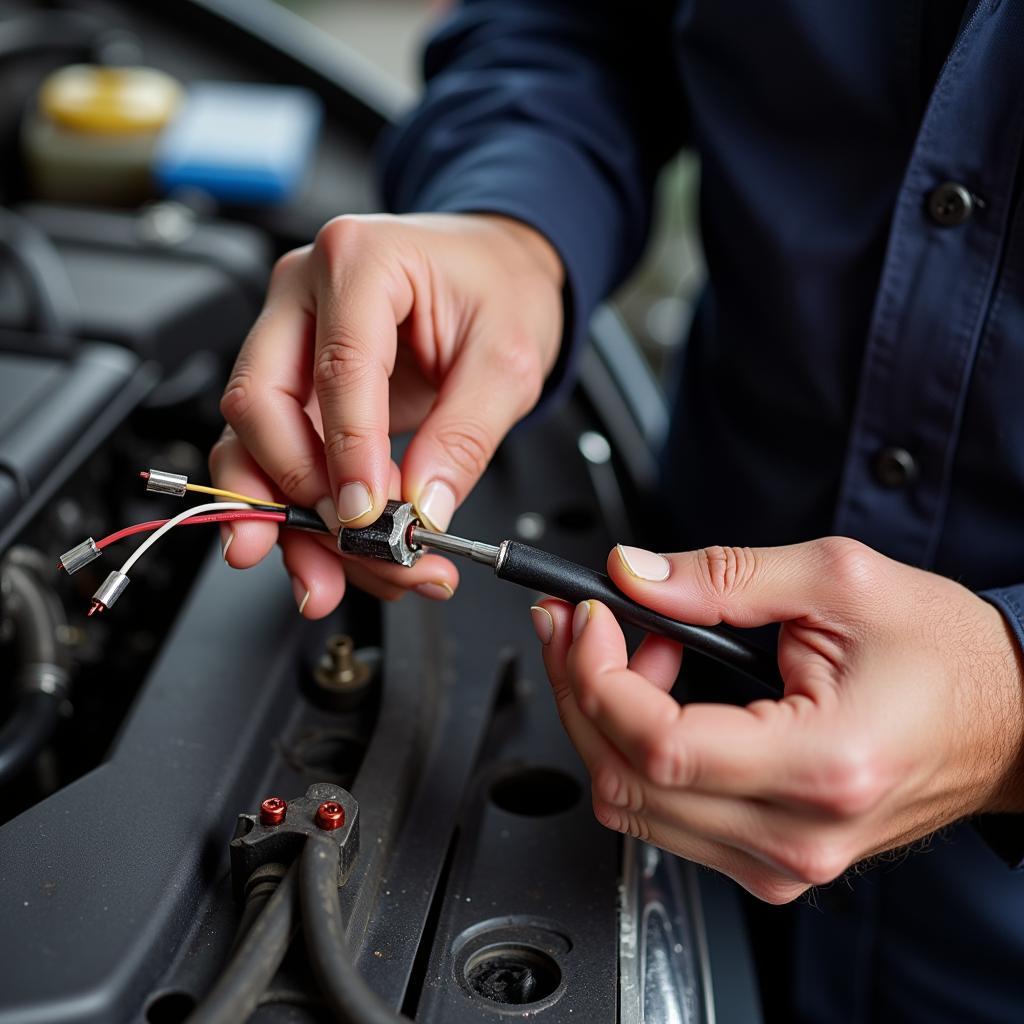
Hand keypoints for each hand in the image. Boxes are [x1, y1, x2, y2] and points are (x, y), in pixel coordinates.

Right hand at [210, 213, 563, 615]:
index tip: (370, 518)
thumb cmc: (498, 289)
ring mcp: (288, 337)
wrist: (495, 267)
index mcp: (360, 260)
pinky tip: (320, 556)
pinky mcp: (294, 381)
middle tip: (355, 548)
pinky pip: (276, 451)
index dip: (347, 454)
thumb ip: (464, 437)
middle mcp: (303, 293)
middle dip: (300, 493)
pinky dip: (294, 511)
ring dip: (283, 519)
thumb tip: (422, 510)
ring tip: (325, 580)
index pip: (337, 368)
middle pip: (262, 403)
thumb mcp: (508, 361)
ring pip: (252, 439)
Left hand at [531, 538, 1023, 902]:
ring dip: (602, 717)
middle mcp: (796, 833)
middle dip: (578, 688)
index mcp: (821, 764)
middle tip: (576, 620)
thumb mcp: (836, 580)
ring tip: (629, 645)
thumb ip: (721, 575)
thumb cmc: (946, 654)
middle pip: (626, 783)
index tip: (588, 615)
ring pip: (631, 805)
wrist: (1011, 720)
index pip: (659, 745)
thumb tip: (629, 574)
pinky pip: (664, 815)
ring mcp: (782, 860)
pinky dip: (636, 749)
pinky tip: (656, 691)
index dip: (599, 675)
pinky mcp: (771, 859)